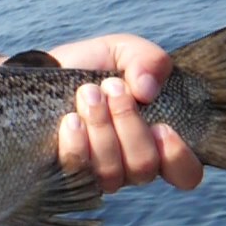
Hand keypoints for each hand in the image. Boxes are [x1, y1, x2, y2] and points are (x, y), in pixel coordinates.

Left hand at [48, 34, 202, 192]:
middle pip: (144, 166)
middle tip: (111, 87)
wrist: (40, 72)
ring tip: (87, 93)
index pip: (185, 173)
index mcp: (154, 141)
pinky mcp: (65, 174)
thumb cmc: (89, 65)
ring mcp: (97, 174)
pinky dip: (77, 143)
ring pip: (112, 172)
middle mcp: (129, 165)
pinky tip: (70, 120)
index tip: (163, 128)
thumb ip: (149, 60)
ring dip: (102, 127)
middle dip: (128, 122)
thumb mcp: (124, 51)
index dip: (178, 157)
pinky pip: (78, 172)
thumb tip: (147, 90)